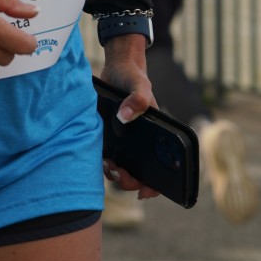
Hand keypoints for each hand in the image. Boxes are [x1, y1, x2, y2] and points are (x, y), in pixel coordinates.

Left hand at [101, 33, 160, 199]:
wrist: (116, 67)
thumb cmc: (133, 77)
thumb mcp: (139, 85)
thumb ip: (137, 98)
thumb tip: (125, 117)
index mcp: (155, 136)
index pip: (161, 168)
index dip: (154, 186)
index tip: (142, 192)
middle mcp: (141, 142)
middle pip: (139, 175)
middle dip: (129, 181)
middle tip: (118, 173)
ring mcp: (126, 141)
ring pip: (123, 169)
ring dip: (115, 175)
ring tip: (107, 166)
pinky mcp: (111, 137)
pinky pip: (109, 157)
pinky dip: (104, 163)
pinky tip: (100, 158)